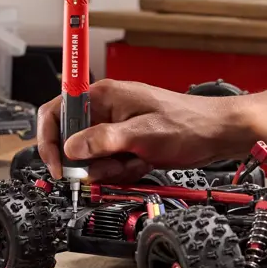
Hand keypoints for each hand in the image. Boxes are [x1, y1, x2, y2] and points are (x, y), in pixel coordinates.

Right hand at [35, 78, 253, 182]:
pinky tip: (142, 164)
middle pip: (72, 141)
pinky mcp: (126, 143)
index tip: (58, 164)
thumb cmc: (188, 123)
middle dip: (90, 162)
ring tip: (134, 162)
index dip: (50, 139)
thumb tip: (71, 148)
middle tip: (110, 167)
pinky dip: (122, 172)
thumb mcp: (142, 133)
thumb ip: (103, 140)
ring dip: (110, 169)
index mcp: (103, 96)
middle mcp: (105, 109)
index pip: (56, 111)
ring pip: (91, 158)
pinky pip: (109, 165)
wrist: (216, 134)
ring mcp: (115, 127)